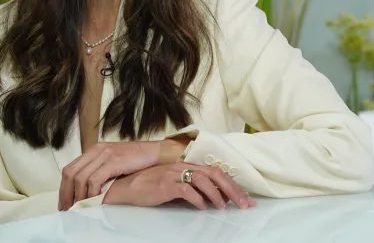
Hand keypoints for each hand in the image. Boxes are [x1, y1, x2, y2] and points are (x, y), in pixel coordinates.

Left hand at [58, 139, 189, 210]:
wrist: (155, 153)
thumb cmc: (136, 159)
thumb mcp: (113, 161)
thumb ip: (99, 169)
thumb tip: (85, 188)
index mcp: (94, 149)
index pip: (70, 169)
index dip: (63, 187)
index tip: (64, 202)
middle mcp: (96, 150)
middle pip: (70, 173)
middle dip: (66, 193)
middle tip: (67, 208)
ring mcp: (105, 154)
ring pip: (81, 178)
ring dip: (78, 195)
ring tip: (80, 207)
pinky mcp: (114, 161)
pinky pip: (95, 179)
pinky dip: (91, 192)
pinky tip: (94, 200)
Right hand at [103, 162, 256, 209]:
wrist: (126, 186)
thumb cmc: (152, 187)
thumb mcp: (177, 186)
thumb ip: (195, 189)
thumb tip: (216, 199)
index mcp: (188, 166)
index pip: (216, 172)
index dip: (233, 185)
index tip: (246, 199)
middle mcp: (183, 167)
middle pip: (215, 173)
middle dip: (232, 189)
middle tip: (244, 204)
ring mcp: (174, 174)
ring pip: (203, 179)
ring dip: (216, 194)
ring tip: (223, 206)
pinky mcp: (165, 184)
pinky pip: (185, 189)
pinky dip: (197, 198)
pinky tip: (202, 207)